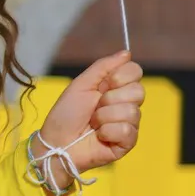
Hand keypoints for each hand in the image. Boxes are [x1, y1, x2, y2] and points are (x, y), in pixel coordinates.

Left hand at [40, 50, 142, 173]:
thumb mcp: (81, 85)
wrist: (56, 141)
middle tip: (94, 107)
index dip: (121, 76)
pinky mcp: (127, 142)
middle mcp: (125, 104)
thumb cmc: (65, 114)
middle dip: (110, 99)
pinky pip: (127, 130)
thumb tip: (127, 53)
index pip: (135, 71)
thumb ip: (103, 67)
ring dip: (104, 117)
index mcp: (115, 88)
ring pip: (131, 111)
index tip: (105, 84)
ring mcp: (128, 123)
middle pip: (138, 91)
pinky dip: (108, 132)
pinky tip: (99, 136)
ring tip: (93, 124)